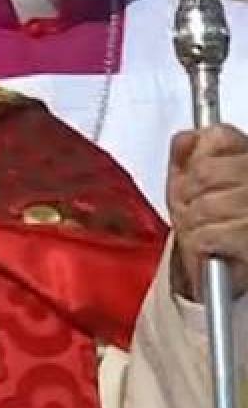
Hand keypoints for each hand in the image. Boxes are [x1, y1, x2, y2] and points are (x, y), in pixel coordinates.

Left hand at [168, 125, 247, 299]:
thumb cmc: (212, 223)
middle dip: (186, 195)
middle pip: (204, 171)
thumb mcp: (191, 183)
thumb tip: (186, 137)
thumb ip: (188, 155)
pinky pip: (208, 235)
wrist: (222, 270)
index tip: (194, 180)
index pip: (219, 136)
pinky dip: (199, 244)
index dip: (195, 160)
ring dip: (192, 223)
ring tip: (202, 229)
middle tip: (193, 210)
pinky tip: (209, 246)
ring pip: (204, 205)